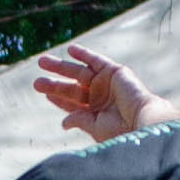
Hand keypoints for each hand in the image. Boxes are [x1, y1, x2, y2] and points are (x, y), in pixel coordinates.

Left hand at [29, 46, 151, 140]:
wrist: (143, 120)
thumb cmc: (121, 129)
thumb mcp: (95, 127)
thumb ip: (80, 120)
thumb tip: (63, 122)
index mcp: (96, 113)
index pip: (72, 103)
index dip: (58, 98)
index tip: (45, 93)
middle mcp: (100, 97)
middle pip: (72, 88)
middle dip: (54, 84)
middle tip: (36, 82)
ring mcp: (107, 84)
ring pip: (79, 72)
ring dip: (61, 67)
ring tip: (42, 62)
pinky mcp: (114, 72)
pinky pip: (96, 60)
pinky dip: (84, 54)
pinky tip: (70, 50)